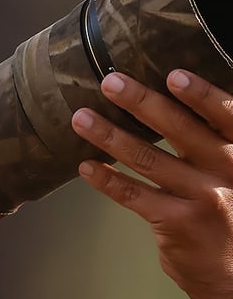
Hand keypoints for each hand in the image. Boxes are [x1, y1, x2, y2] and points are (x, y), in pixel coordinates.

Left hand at [70, 70, 232, 298]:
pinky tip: (86, 166)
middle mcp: (225, 172)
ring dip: (110, 136)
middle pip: (178, 130)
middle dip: (140, 102)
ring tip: (81, 118)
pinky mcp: (174, 224)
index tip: (172, 75)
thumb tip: (180, 110)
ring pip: (147, 159)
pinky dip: (107, 180)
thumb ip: (218, 148)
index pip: (225, 117)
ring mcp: (200, 199)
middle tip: (109, 82)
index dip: (200, 95)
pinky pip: (133, 196)